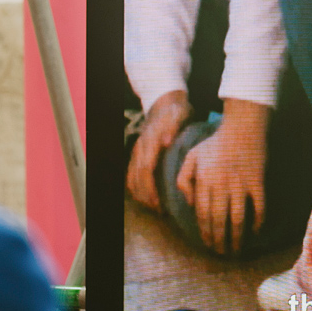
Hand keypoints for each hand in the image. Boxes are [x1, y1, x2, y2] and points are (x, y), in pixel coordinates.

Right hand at [126, 90, 190, 209]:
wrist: (164, 100)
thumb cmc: (176, 111)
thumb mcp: (180, 114)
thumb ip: (174, 127)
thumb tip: (166, 141)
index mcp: (150, 141)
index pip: (146, 169)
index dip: (150, 188)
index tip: (158, 202)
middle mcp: (141, 147)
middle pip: (137, 176)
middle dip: (145, 195)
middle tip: (158, 210)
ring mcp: (138, 149)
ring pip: (131, 175)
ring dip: (139, 192)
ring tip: (151, 206)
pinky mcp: (138, 151)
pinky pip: (131, 171)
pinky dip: (134, 185)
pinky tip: (142, 195)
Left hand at [177, 99, 270, 253]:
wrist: (242, 127)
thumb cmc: (215, 143)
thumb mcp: (192, 157)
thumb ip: (184, 180)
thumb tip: (192, 204)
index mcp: (205, 181)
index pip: (203, 214)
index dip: (206, 233)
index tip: (209, 244)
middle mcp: (222, 186)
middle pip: (220, 221)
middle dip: (220, 240)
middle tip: (222, 253)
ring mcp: (242, 185)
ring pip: (239, 218)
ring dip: (237, 237)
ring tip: (236, 249)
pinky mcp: (258, 183)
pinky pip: (259, 207)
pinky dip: (258, 221)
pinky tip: (255, 231)